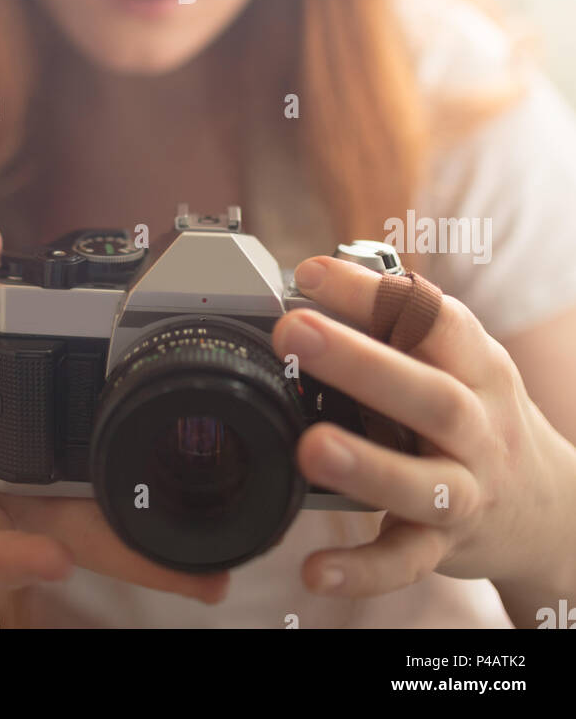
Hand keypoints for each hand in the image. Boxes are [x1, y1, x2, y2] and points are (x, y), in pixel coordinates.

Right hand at [0, 225, 229, 606]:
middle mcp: (6, 501)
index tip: (53, 560)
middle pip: (66, 553)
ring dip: (159, 562)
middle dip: (130, 570)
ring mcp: (44, 501)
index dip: (11, 557)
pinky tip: (211, 537)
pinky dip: (159, 530)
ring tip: (220, 571)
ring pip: (102, 543)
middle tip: (198, 583)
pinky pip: (116, 513)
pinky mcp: (74, 487)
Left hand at [271, 255, 575, 598]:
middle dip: (361, 362)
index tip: (311, 273)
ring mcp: (468, 490)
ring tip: (311, 447)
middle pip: (429, 395)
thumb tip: (316, 286)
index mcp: (477, 367)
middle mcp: (479, 426)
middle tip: (295, 332)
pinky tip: (318, 568)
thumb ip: (399, 330)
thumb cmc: (481, 416)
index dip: (372, 293)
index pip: (431, 318)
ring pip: (425, 482)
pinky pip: (407, 561)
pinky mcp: (446, 546)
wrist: (548, 508)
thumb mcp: (460, 364)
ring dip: (368, 465)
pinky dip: (365, 569)